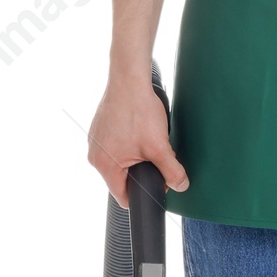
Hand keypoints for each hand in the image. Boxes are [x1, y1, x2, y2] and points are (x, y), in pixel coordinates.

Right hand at [87, 71, 188, 204]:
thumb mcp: (159, 146)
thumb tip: (181, 186)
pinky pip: (116, 147)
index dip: (142, 196)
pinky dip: (129, 145)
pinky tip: (139, 132)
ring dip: (136, 158)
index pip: (122, 196)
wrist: (129, 79)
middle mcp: (95, 155)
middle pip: (122, 179)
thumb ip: (171, 171)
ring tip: (148, 143)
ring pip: (119, 162)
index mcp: (104, 165)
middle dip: (141, 173)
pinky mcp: (100, 130)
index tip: (157, 189)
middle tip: (157, 159)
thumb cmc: (138, 111)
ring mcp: (95, 141)